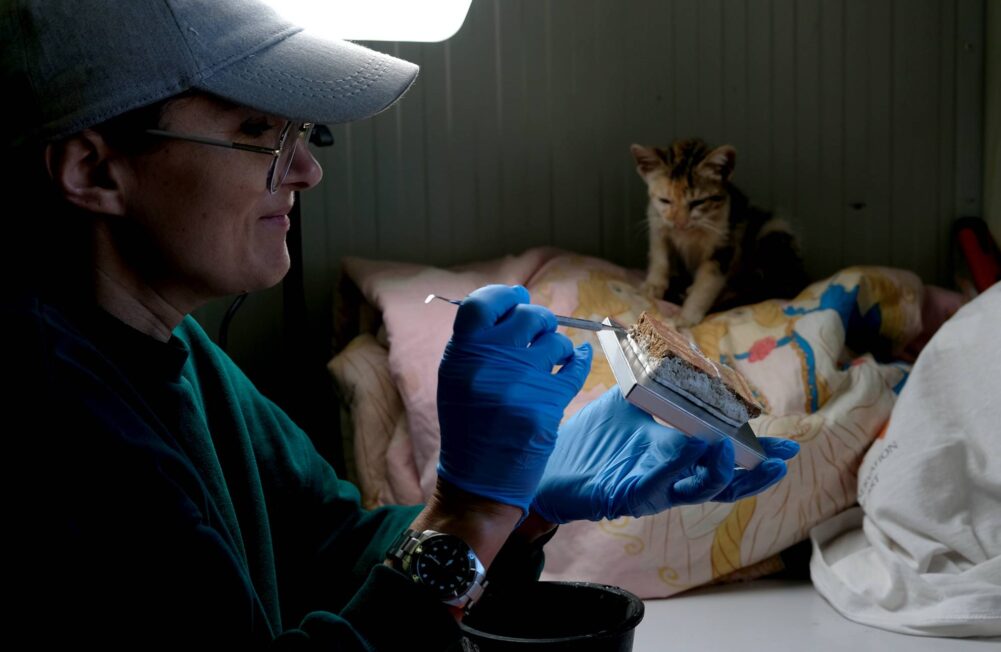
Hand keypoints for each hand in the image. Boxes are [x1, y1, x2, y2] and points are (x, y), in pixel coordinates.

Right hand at [436, 285, 591, 513]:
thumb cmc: (468, 429)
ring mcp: (519, 384)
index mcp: (461, 356)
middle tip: (540, 332)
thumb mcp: (456, 381)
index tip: (518, 298)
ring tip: (553, 358)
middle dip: (539, 321)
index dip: (505, 296)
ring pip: (554, 342)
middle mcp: (488, 364)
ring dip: (558, 346)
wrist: (477, 483)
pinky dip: (579, 360)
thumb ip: (477, 346)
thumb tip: (512, 310)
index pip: (482, 303)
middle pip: (526, 317)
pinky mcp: (546, 406)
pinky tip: (578, 360)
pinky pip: (573, 368)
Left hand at [530, 389, 798, 523]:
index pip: (725, 458)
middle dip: (754, 473)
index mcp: (676, 456)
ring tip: (732, 448)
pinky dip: (681, 468)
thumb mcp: (628, 402)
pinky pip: (662, 485)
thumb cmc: (589, 437)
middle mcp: (672, 476)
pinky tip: (695, 449)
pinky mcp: (631, 496)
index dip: (755, 455)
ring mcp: (653, 489)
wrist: (548, 463)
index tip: (786, 446)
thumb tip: (677, 352)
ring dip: (721, 471)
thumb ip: (655, 382)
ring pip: (698, 490)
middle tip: (780, 461)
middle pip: (724, 483)